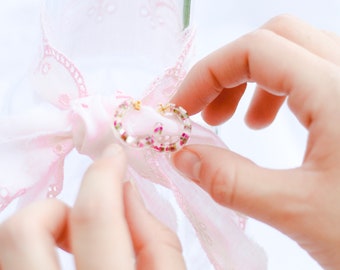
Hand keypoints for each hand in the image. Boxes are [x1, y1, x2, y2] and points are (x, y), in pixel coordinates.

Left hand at [0, 144, 185, 269]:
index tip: (113, 156)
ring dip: (44, 229)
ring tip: (74, 247)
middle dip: (57, 209)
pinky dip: (33, 249)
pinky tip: (61, 261)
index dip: (104, 174)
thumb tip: (126, 190)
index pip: (95, 216)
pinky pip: (9, 259)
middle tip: (83, 223)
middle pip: (24, 229)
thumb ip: (158, 240)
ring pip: (8, 241)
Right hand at [171, 15, 339, 269]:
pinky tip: (274, 123)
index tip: (184, 108)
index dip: (207, 73)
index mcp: (338, 91)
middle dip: (229, 72)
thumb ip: (230, 181)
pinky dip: (281, 91)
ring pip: (296, 53)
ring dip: (255, 80)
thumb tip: (182, 158)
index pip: (254, 49)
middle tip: (208, 114)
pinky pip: (314, 74)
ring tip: (239, 122)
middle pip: (275, 39)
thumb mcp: (298, 210)